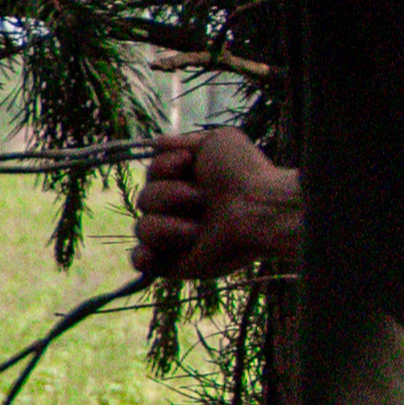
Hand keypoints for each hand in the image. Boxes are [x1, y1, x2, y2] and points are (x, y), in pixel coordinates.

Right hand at [133, 129, 302, 281]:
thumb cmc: (244, 173)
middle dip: (168, 196)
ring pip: (142, 228)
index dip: (162, 167)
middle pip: (145, 199)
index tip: (186, 163)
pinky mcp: (175, 263)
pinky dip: (142, 257)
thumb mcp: (217, 141)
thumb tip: (155, 143)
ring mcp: (175, 237)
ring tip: (196, 230)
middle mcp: (179, 209)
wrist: (261, 210)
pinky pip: (142, 261)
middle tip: (200, 199)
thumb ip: (184, 141)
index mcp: (186, 182)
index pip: (152, 173)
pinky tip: (153, 252)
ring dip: (166, 226)